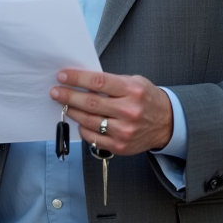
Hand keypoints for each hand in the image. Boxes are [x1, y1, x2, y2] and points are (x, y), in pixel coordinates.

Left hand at [50, 69, 172, 155]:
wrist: (166, 123)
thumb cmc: (146, 99)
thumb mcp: (134, 82)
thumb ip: (111, 82)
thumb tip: (81, 81)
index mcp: (132, 91)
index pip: (98, 83)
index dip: (76, 79)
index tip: (62, 76)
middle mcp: (129, 111)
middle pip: (90, 103)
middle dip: (68, 96)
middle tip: (55, 91)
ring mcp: (124, 131)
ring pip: (89, 121)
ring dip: (72, 112)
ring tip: (64, 105)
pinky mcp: (120, 146)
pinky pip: (93, 138)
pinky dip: (82, 128)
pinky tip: (79, 121)